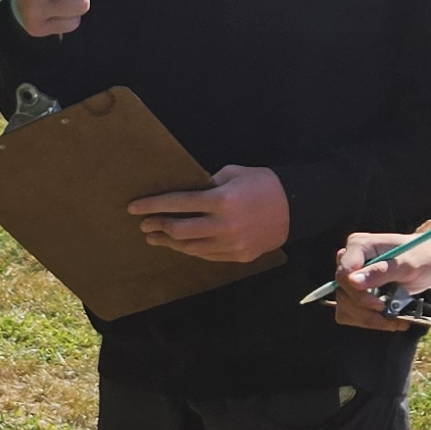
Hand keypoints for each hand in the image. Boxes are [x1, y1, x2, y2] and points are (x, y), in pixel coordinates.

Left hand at [127, 165, 286, 262]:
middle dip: (158, 226)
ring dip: (170, 242)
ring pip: (191, 248)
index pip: (178, 203)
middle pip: (180, 229)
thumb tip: (184, 191)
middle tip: (144, 224)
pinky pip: (207, 256)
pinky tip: (180, 245)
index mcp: (222, 200)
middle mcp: (224, 225)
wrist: (296, 206)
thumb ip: (208, 183)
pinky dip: (191, 249)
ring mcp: (232, 244)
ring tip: (156, 237)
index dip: (153, 205)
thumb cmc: (263, 183)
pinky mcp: (239, 256)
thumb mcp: (234, 173)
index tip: (134, 208)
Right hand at [332, 225, 430, 328]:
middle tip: (391, 317)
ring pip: (345, 307)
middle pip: (342, 293)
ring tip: (394, 322)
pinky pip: (351, 314)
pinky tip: (389, 321)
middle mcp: (349, 260)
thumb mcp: (407, 264)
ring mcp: (351, 277)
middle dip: (365, 311)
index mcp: (359, 246)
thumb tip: (352, 281)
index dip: (358, 294)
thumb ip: (380, 272)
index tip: (380, 305)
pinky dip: (369, 321)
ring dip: (368, 319)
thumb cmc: (422, 256)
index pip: (343, 275)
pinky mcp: (356, 292)